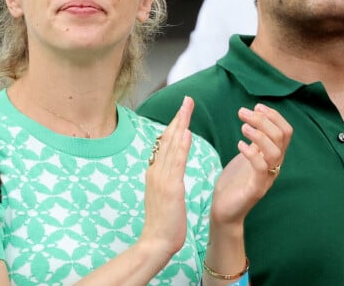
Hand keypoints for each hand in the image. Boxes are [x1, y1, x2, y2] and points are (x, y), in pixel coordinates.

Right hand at [139, 96, 193, 261]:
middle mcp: (156, 170)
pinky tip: (187, 132)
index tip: (182, 110)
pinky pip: (177, 162)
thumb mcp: (163, 194)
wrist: (156, 243)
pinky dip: (182, 146)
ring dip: (181, 124)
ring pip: (172, 145)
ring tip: (188, 107)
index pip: (165, 142)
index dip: (174, 124)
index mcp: (155, 172)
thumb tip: (171, 165)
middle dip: (179, 117)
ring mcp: (162, 178)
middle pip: (168, 138)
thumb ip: (166, 177)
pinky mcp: (171, 187)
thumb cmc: (163, 222)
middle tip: (187, 99)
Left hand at [211, 103, 292, 225]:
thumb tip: (255, 115)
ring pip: (275, 152)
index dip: (274, 116)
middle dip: (263, 119)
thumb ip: (255, 139)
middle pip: (281, 137)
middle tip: (242, 112)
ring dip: (259, 135)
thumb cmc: (235, 180)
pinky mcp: (255, 189)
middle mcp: (274, 166)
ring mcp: (267, 178)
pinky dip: (251, 153)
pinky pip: (261, 169)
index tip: (257, 106)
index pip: (286, 131)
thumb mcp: (247, 154)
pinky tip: (239, 145)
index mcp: (273, 156)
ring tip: (242, 127)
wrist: (225, 210)